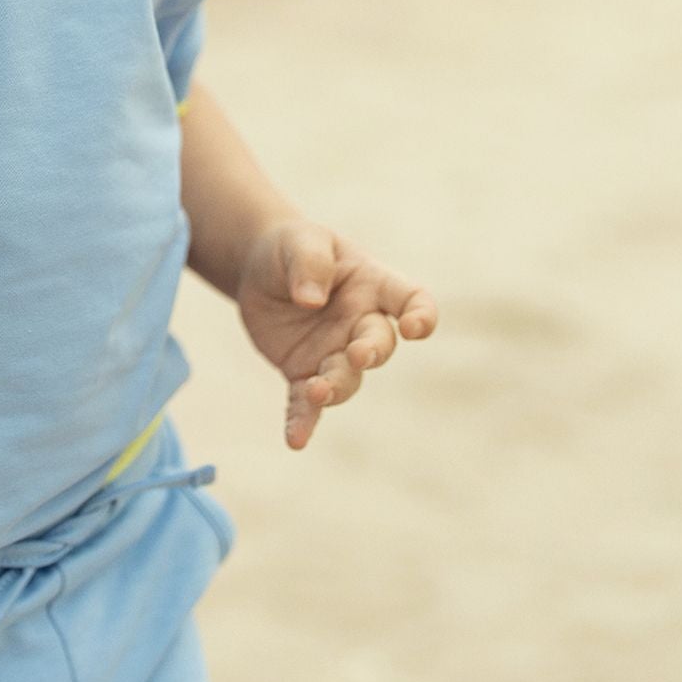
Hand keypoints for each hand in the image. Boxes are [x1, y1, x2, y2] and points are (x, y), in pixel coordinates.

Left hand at [236, 221, 436, 449]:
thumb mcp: (300, 242)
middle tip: (357, 354)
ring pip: (347, 379)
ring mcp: (335, 352)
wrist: (259, 269)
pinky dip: (302, 421)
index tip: (415, 327)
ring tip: (317, 391)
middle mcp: (361, 324)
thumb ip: (309, 264)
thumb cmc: (292, 248)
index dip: (422, 315)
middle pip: (380, 344)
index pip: (412, 300)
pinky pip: (306, 402)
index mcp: (373, 285)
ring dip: (335, 388)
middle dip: (372, 352)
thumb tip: (311, 301)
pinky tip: (295, 439)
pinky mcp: (304, 373)